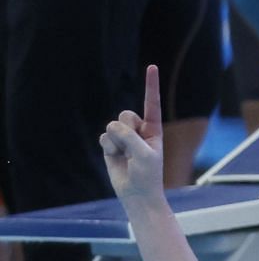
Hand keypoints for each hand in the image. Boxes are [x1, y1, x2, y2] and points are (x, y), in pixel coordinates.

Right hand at [99, 64, 165, 204]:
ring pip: (112, 126)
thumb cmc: (147, 174)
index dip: (151, 85)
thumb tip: (111, 127)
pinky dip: (108, 148)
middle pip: (125, 114)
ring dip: (116, 141)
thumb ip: (129, 137)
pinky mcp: (111, 145)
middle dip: (126, 129)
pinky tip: (116, 158)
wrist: (137, 193)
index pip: (152, 103)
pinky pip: (103, 137)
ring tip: (125, 155)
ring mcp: (124, 137)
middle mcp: (138, 130)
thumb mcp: (144, 154)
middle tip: (132, 146)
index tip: (151, 66)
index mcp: (153, 128)